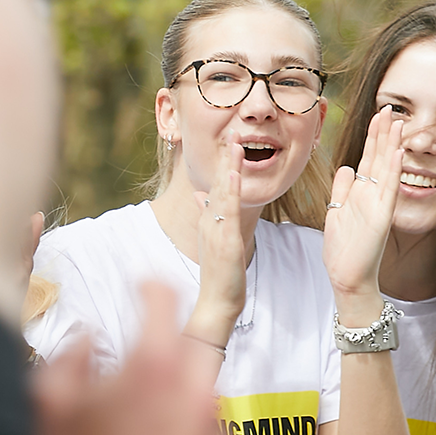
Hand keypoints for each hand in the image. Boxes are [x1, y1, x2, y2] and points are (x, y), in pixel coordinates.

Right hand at [35, 279, 238, 434]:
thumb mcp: (43, 411)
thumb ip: (69, 361)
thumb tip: (88, 340)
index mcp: (153, 370)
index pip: (163, 303)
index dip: (148, 289)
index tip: (143, 289)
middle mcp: (198, 401)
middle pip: (193, 356)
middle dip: (166, 360)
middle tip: (136, 379)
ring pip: (204, 412)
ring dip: (178, 416)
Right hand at [181, 139, 248, 350]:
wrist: (217, 302)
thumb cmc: (220, 275)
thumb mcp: (215, 240)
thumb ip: (208, 216)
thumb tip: (200, 195)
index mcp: (210, 221)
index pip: (216, 187)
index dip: (223, 164)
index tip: (231, 142)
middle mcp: (210, 222)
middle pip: (217, 184)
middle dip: (225, 158)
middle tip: (233, 132)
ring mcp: (216, 231)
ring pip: (222, 193)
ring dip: (228, 167)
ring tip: (235, 145)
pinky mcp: (225, 241)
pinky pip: (227, 212)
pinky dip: (229, 192)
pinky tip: (233, 175)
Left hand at [322, 105, 403, 319]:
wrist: (348, 277)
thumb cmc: (343, 250)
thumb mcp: (336, 212)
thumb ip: (341, 190)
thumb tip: (346, 167)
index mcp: (360, 193)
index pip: (368, 158)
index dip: (372, 136)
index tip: (378, 114)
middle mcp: (372, 196)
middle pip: (378, 157)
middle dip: (383, 132)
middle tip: (389, 108)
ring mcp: (378, 206)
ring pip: (386, 169)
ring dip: (391, 145)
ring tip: (397, 122)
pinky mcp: (381, 218)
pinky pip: (388, 191)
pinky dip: (392, 171)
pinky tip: (397, 153)